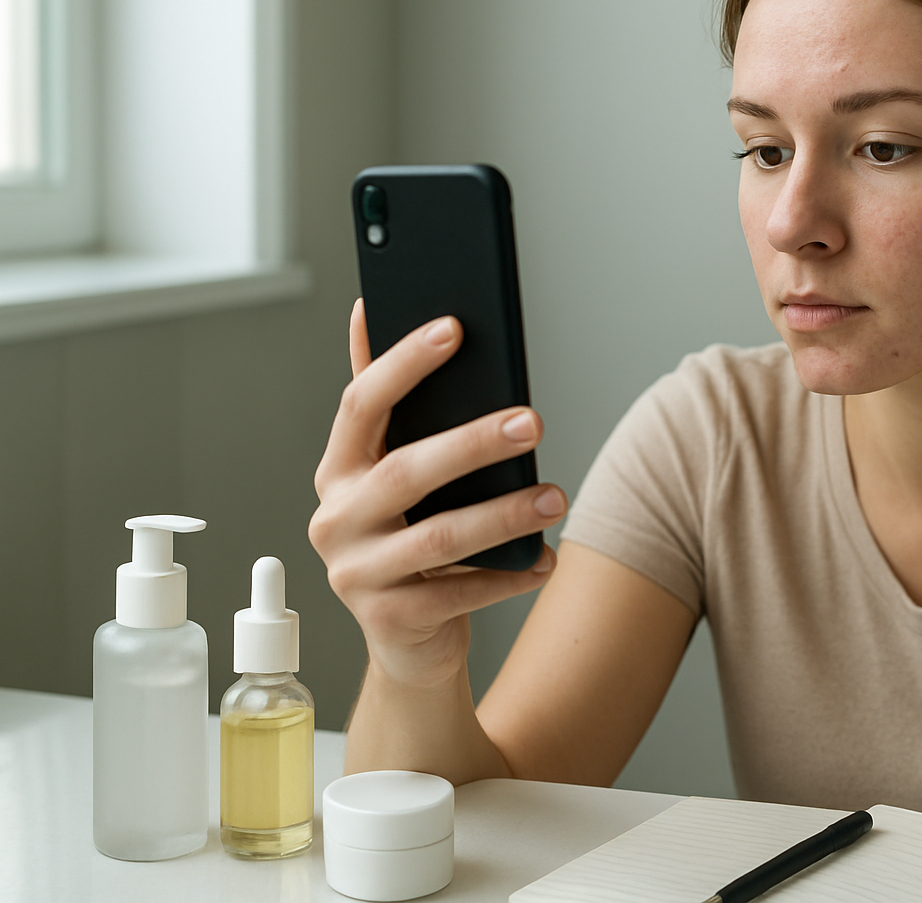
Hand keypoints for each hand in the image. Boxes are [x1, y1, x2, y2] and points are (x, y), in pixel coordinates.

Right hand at [310, 300, 564, 688]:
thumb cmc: (409, 539)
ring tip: (556, 498)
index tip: (455, 328)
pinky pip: (458, 594)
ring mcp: (356, 575)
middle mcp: (335, 520)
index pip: (362, 404)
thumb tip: (367, 311)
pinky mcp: (388, 622)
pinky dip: (509, 575)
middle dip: (474, 443)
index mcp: (337, 471)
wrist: (406, 640)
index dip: (404, 363)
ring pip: (439, 538)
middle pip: (407, 472)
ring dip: (505, 515)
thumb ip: (383, 401)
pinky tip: (546, 559)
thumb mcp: (390, 473)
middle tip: (534, 422)